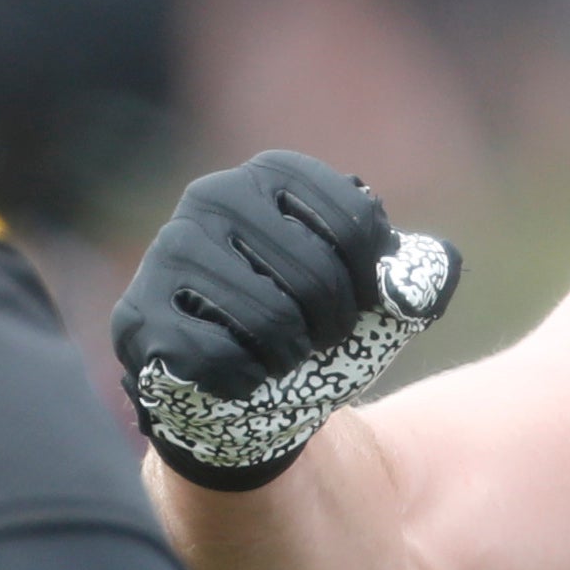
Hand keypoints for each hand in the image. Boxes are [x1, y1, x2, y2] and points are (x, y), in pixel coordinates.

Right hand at [111, 151, 456, 489]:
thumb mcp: (375, 298)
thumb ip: (416, 274)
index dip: (375, 279)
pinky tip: (242, 378)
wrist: (245, 395)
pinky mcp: (138, 318)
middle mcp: (210, 197)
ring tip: (285, 359)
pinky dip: (247, 381)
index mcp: (269, 174)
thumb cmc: (312, 329)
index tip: (367, 303)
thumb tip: (432, 271)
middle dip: (333, 323)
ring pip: (269, 317)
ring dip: (292, 356)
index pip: (354, 220)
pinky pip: (217, 358)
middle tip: (324, 340)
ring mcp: (167, 254)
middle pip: (313, 272)